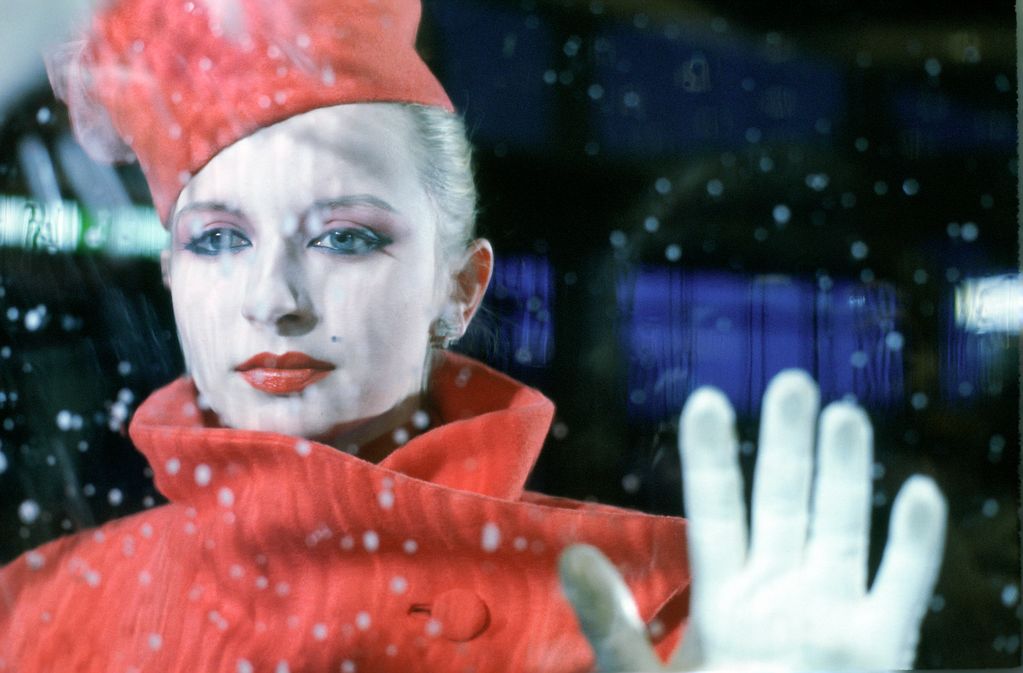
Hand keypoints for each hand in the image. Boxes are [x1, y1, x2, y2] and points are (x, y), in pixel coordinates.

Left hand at [559, 370, 946, 671]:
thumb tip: (571, 556)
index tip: (706, 399)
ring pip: (840, 526)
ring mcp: (830, 613)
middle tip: (790, 380)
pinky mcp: (877, 646)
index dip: (711, 456)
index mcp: (722, 595)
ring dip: (846, 472)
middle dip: (787, 444)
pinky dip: (913, 544)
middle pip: (784, 502)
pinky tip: (919, 492)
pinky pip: (902, 586)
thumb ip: (611, 621)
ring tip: (844, 412)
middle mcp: (778, 590)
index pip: (716, 508)